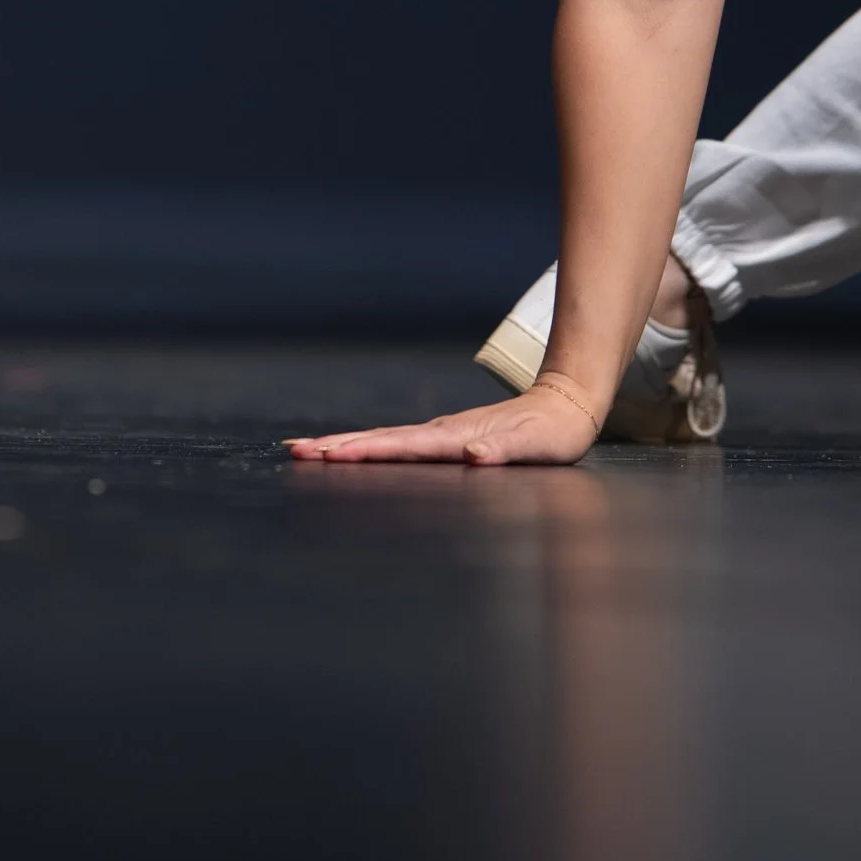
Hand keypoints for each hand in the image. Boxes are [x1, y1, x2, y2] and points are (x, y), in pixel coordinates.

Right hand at [288, 378, 601, 468]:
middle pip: (381, 440)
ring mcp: (441, 434)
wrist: (564, 405)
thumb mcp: (535, 447)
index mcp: (453, 437)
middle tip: (296, 451)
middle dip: (338, 446)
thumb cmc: (552, 434)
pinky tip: (353, 453)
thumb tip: (473, 455)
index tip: (326, 454)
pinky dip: (369, 448)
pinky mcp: (445, 438)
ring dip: (347, 446)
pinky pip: (399, 444)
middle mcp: (441, 433)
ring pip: (385, 440)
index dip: (363, 451)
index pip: (400, 446)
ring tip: (310, 451)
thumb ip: (504, 451)